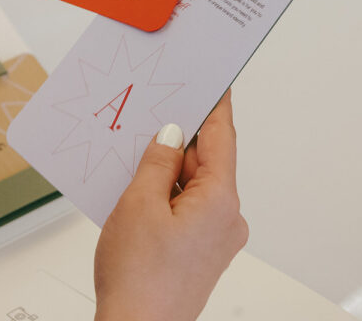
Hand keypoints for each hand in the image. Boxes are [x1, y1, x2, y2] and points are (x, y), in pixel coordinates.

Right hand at [94, 90, 247, 320]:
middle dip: (180, 140)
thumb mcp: (139, 203)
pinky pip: (188, 208)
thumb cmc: (139, 279)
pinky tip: (140, 192)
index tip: (215, 83)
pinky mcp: (201, 252)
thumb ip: (158, 162)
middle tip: (151, 116)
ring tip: (134, 160)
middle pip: (207, 162)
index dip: (215, 107)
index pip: (221, 138)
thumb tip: (171, 135)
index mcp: (220, 201)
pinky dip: (167, 194)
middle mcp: (227, 219)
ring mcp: (216, 239)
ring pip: (194, 186)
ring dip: (169, 171)